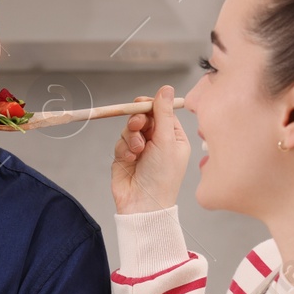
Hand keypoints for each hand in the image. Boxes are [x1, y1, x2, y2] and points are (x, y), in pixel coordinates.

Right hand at [112, 84, 189, 214]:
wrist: (143, 204)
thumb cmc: (162, 178)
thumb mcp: (166, 141)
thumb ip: (163, 113)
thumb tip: (165, 89)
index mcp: (174, 138)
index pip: (162, 112)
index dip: (151, 106)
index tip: (142, 104)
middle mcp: (158, 142)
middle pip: (143, 118)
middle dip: (138, 121)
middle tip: (138, 126)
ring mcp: (141, 149)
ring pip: (129, 129)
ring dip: (131, 137)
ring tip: (137, 151)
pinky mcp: (125, 157)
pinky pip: (120, 142)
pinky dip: (124, 149)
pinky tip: (130, 159)